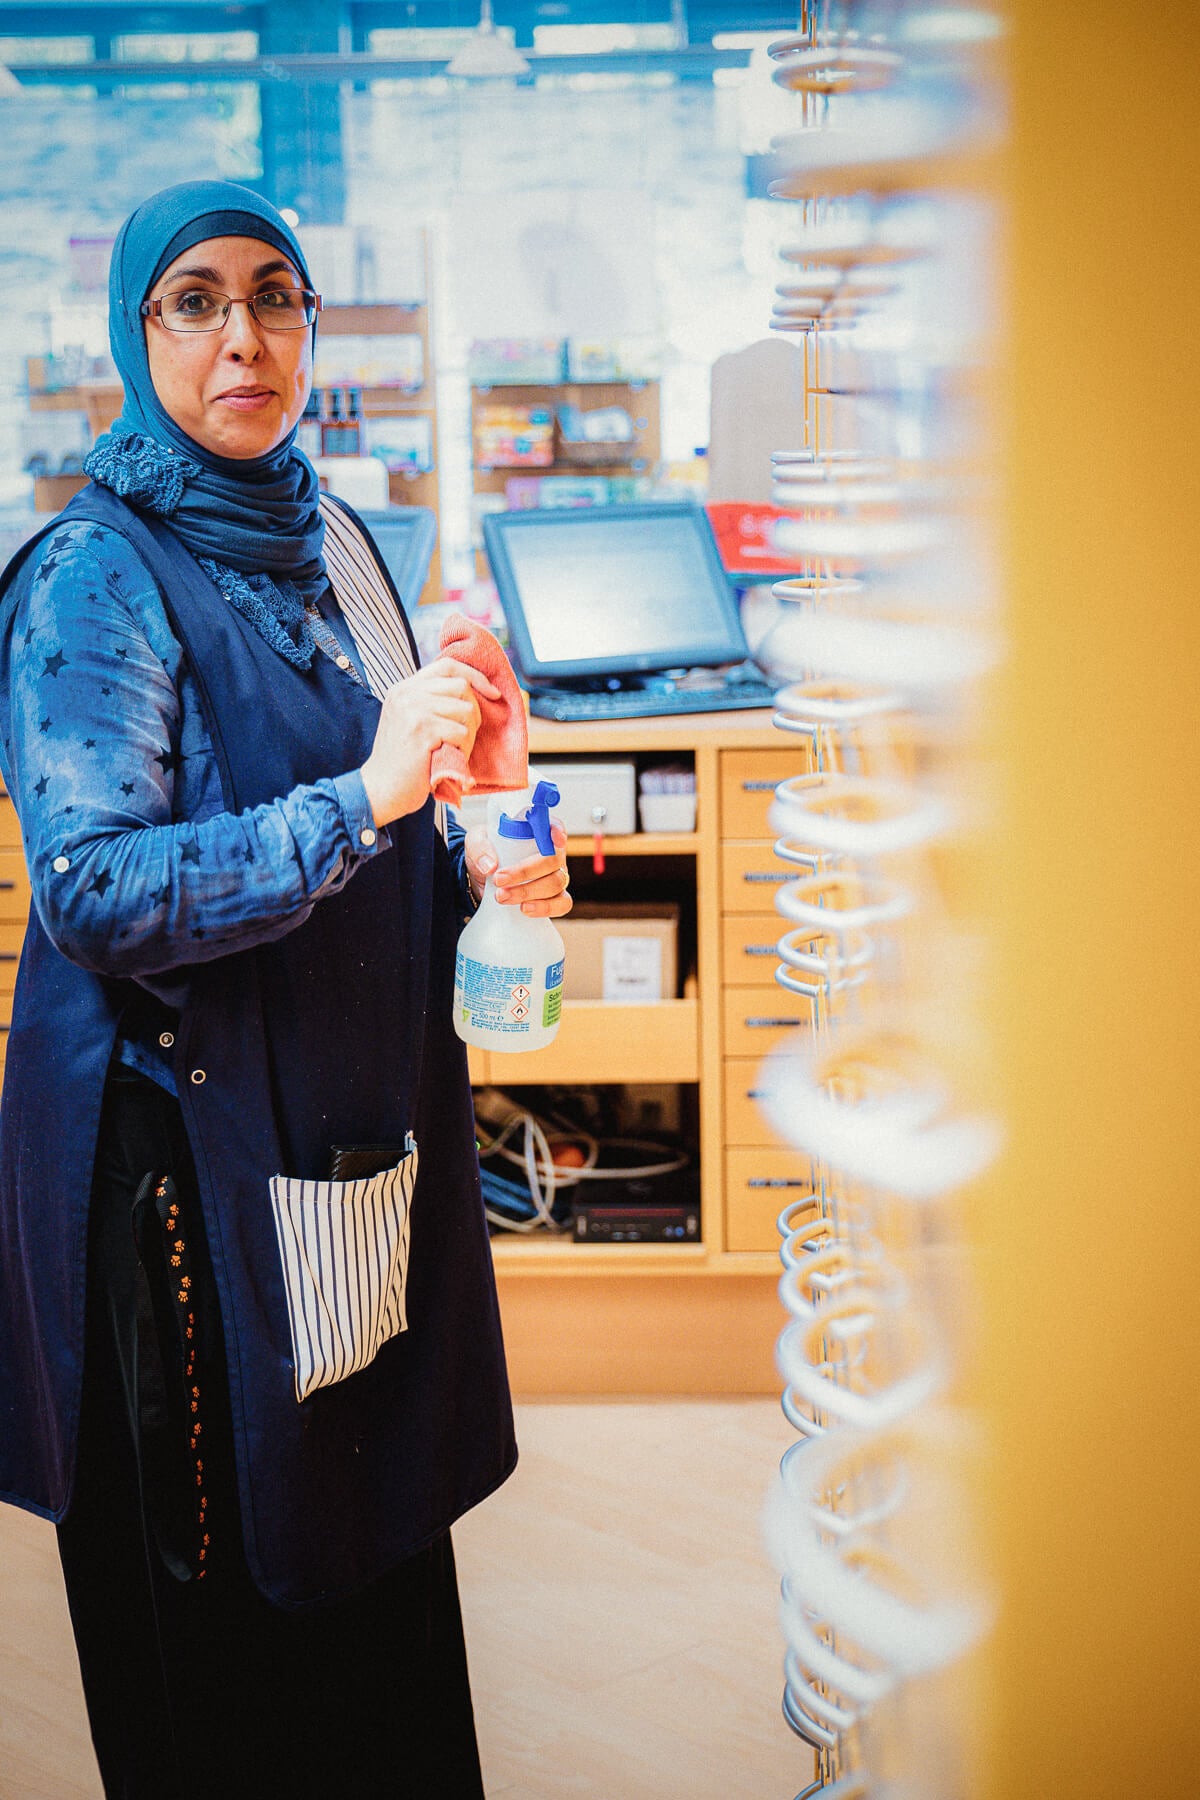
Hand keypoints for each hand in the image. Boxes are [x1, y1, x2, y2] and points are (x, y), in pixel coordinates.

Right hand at [360, 658, 500, 827]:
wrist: (381, 789)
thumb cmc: (403, 761)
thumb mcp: (410, 720)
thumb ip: (431, 702)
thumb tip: (472, 691)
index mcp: (404, 688)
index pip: (447, 665)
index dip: (475, 676)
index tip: (492, 693)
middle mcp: (407, 693)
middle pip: (461, 686)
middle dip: (473, 712)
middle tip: (466, 736)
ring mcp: (414, 709)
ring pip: (466, 709)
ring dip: (469, 734)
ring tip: (456, 750)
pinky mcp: (422, 730)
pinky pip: (462, 732)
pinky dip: (463, 749)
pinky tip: (451, 758)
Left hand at [465, 822, 572, 917]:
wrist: (483, 880)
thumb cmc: (487, 854)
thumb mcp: (476, 842)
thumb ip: (480, 847)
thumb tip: (490, 866)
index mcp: (537, 833)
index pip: (554, 826)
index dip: (557, 831)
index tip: (553, 838)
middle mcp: (552, 853)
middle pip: (554, 860)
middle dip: (526, 872)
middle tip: (499, 880)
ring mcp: (556, 876)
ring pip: (555, 883)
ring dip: (528, 892)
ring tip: (502, 897)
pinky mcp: (555, 897)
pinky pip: (561, 904)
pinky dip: (544, 908)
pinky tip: (524, 909)